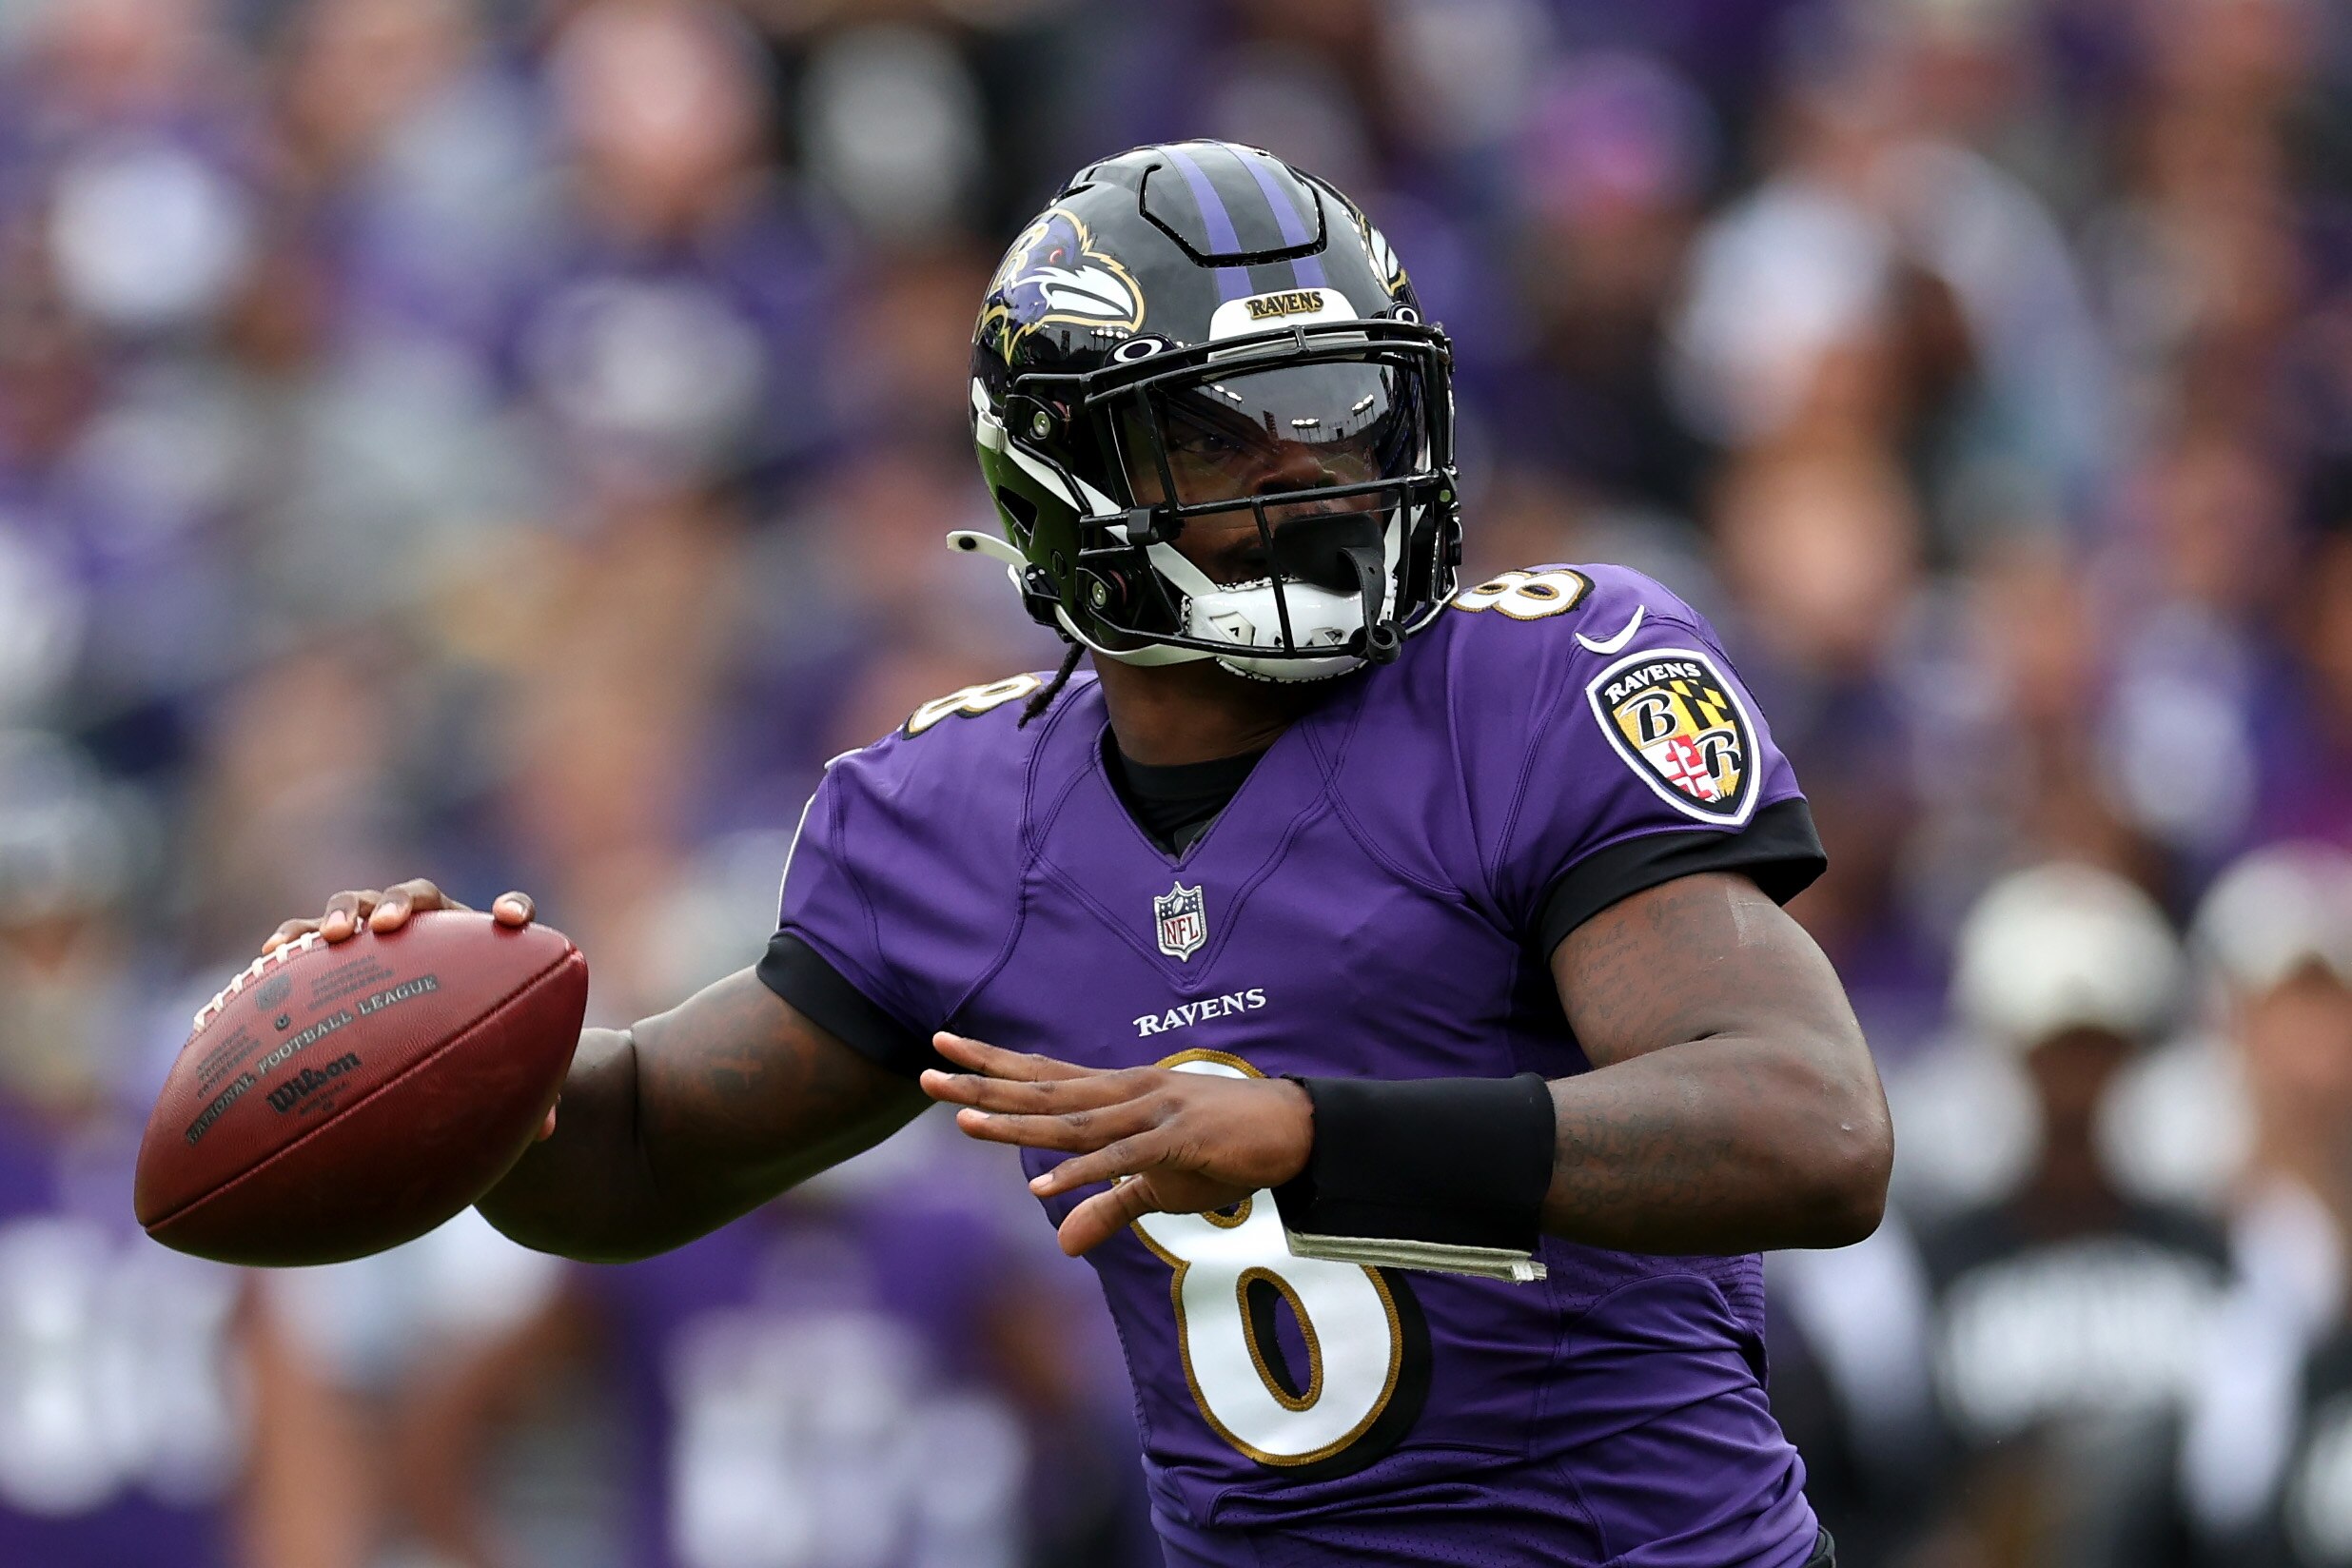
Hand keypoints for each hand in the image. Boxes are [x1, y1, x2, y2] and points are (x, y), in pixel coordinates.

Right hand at [259, 879, 552, 1139]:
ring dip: (346, 912)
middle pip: (419, 897)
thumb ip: (520, 1086)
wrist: (419, 1032)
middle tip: (392, 926)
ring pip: (359, 904)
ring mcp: (376, 932)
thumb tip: (546, 1131)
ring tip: (335, 937)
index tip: (512, 920)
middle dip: (405, 903)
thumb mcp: (492, 1065)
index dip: (513, 911)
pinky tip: (269, 955)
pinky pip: (306, 935)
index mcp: (478, 947)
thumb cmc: (465, 1046)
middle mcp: (427, 928)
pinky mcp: (333, 949)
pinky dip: (291, 938)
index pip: (504, 915)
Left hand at [919, 1033, 1313, 1256]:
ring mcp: (1152, 1114)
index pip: (1042, 1075)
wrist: (1294, 1130)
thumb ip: (1107, 1209)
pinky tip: (1043, 1187)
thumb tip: (1060, 1245)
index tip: (942, 1047)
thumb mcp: (1158, 1187)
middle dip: (982, 1083)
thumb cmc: (1227, 1150)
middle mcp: (1126, 1093)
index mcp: (1117, 1094)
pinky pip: (1121, 1161)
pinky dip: (1083, 1174)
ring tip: (963, 1121)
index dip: (992, 1063)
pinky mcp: (1179, 1142)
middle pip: (1042, 1089)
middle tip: (926, 1071)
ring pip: (1071, 1121)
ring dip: (1016, 1124)